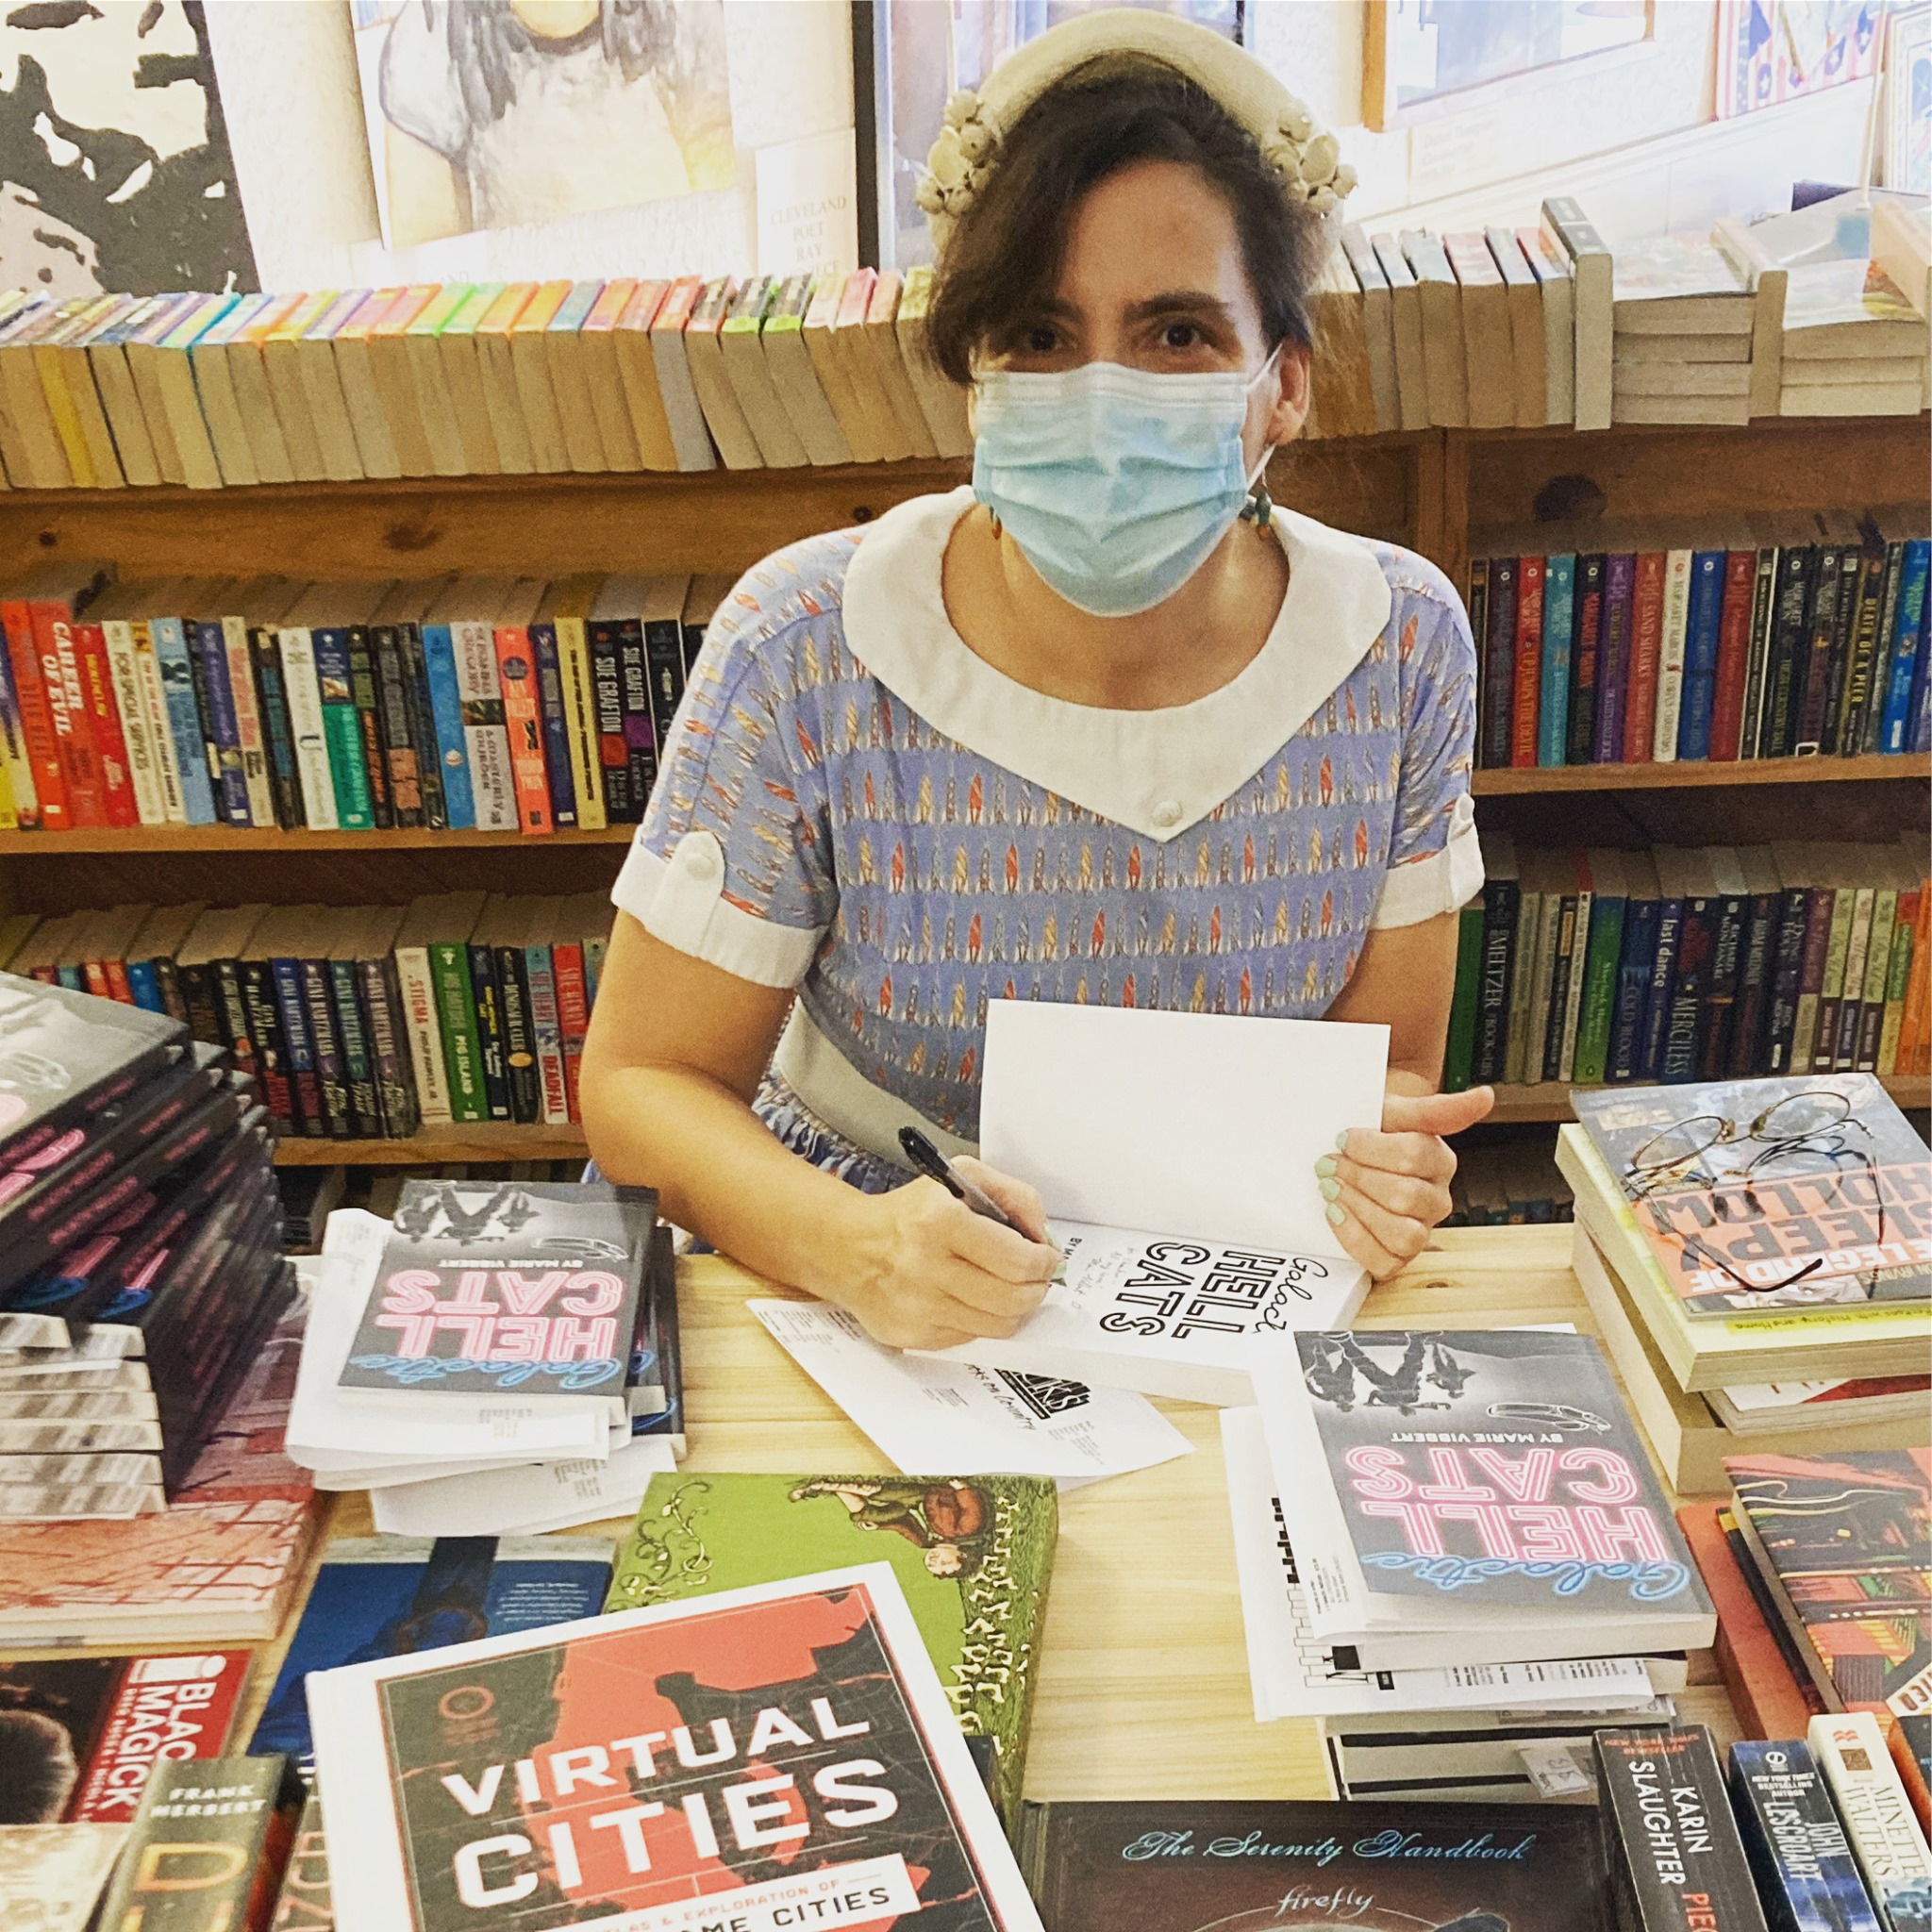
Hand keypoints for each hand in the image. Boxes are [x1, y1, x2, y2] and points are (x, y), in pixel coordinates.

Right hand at [834, 1157, 1057, 1350]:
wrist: (849, 1249)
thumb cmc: (908, 1214)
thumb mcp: (959, 1179)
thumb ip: (1012, 1195)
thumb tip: (1043, 1235)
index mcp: (939, 1221)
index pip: (1017, 1259)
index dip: (1044, 1262)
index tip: (1047, 1258)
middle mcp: (926, 1267)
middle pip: (1014, 1298)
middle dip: (1037, 1288)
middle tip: (1037, 1278)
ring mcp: (918, 1306)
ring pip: (998, 1324)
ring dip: (1014, 1307)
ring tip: (1008, 1288)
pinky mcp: (913, 1335)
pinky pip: (971, 1337)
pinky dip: (981, 1319)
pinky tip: (971, 1299)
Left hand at [1316, 1086, 1494, 1279]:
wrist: (1348, 1153)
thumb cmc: (1374, 1133)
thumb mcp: (1396, 1112)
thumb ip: (1437, 1109)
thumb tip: (1486, 1096)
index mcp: (1441, 1161)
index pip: (1413, 1156)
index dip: (1370, 1148)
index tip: (1343, 1138)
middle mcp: (1437, 1200)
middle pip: (1405, 1196)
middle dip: (1358, 1177)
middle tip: (1330, 1163)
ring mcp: (1420, 1231)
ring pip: (1403, 1234)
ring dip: (1358, 1208)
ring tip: (1331, 1188)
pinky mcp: (1397, 1256)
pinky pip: (1384, 1262)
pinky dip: (1354, 1238)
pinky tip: (1335, 1213)